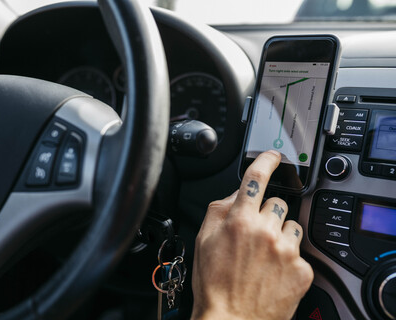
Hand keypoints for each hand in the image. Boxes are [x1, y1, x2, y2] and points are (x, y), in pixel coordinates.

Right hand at [191, 150, 313, 319]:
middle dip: (267, 213)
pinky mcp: (302, 269)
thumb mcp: (203, 239)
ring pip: (291, 225)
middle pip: (277, 203)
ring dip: (280, 234)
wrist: (232, 319)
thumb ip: (220, 209)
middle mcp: (265, 231)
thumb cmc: (214, 283)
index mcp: (239, 220)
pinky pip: (300, 250)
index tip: (274, 156)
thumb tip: (237, 192)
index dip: (267, 160)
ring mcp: (286, 250)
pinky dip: (289, 256)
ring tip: (265, 255)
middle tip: (255, 235)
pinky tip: (274, 270)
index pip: (257, 177)